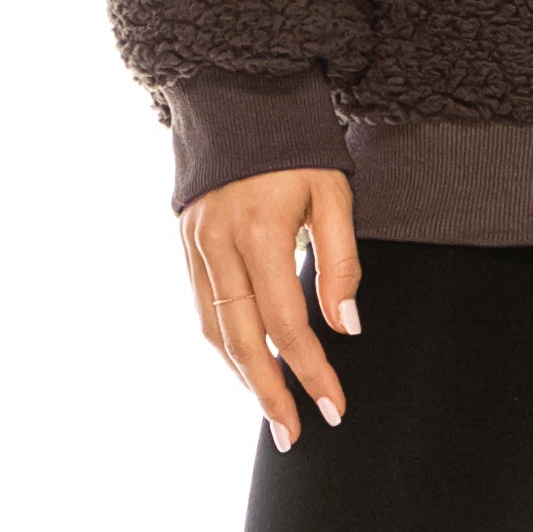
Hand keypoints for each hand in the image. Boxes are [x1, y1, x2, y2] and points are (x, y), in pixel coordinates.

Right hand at [180, 165, 362, 447]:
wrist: (241, 97)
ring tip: (272, 410)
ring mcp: (195, 244)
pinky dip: (224, 343)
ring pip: (213, 330)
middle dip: (268, 393)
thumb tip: (347, 328)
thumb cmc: (298, 147)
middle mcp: (219, 244)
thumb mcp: (334, 193)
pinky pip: (201, 307)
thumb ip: (341, 263)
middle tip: (292, 434)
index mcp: (260, 232)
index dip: (311, 370)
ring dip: (242, 375)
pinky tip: (246, 363)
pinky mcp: (185, 242)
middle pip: (240, 340)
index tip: (334, 407)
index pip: (287, 323)